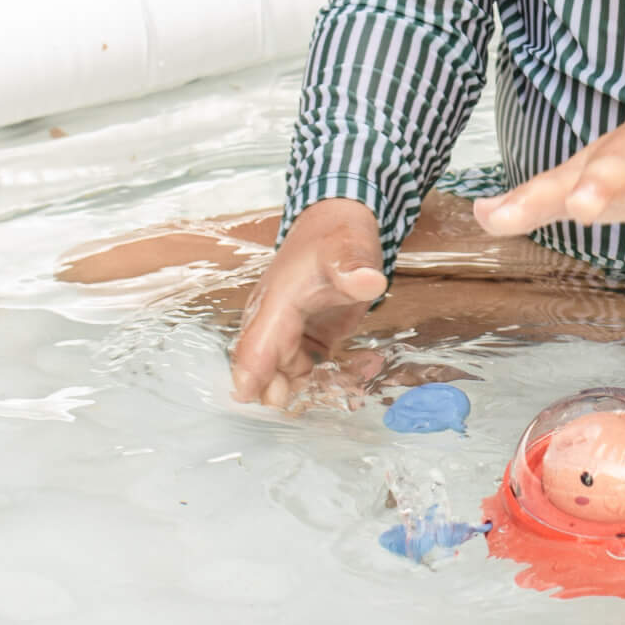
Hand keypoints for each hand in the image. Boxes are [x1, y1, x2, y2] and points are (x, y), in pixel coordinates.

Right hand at [229, 198, 388, 409]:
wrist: (339, 222)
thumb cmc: (338, 236)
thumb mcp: (349, 248)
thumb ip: (354, 267)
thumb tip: (369, 281)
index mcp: (276, 304)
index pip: (255, 350)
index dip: (255, 379)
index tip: (266, 402)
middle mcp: (275, 324)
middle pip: (268, 375)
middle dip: (293, 394)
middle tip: (330, 392)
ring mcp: (291, 334)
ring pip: (291, 380)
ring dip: (321, 389)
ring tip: (356, 384)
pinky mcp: (309, 341)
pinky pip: (314, 372)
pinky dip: (336, 378)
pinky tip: (368, 365)